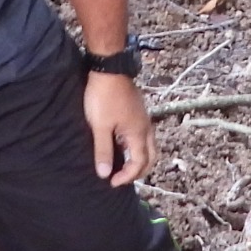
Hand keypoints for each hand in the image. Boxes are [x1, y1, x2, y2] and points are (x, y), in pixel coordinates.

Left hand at [85, 71, 153, 185]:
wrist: (109, 68)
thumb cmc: (104, 96)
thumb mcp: (100, 126)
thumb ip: (103, 151)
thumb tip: (104, 173)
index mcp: (138, 133)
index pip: (139, 163)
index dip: (127, 177)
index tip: (111, 181)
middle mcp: (145, 127)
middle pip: (151, 157)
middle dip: (138, 172)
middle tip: (122, 178)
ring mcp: (143, 119)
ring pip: (148, 146)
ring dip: (138, 158)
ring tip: (122, 164)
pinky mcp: (138, 111)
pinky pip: (143, 135)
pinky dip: (136, 146)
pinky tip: (121, 145)